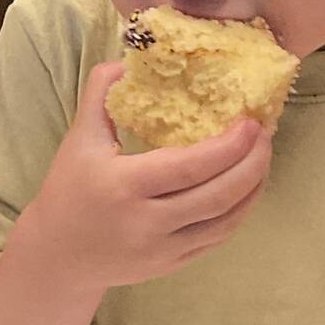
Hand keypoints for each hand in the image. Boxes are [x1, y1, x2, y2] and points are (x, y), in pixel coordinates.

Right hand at [21, 62, 273, 295]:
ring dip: (253, 188)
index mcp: (124, 185)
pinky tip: (246, 188)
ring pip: (226, 222)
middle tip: (266, 133)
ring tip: (263, 156)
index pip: (189, 167)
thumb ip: (101, 93)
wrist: (59, 255)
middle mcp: (148, 222)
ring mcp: (164, 249)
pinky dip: (239, 211)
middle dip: (251, 163)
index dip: (227, 146)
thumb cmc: (68, 189)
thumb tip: (129, 60)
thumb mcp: (79, 137)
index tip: (249, 121)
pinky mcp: (174, 264)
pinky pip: (218, 238)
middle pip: (217, 196)